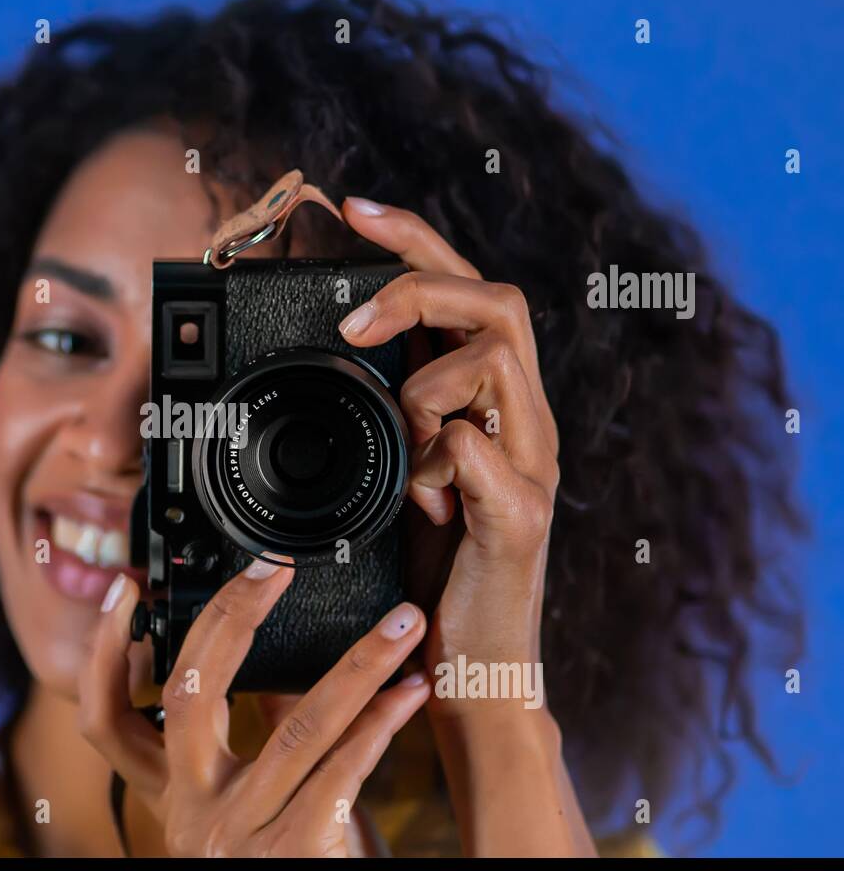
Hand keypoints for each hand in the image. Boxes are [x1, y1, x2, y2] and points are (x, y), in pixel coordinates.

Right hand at [80, 562, 430, 856]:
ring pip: (298, 727)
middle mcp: (191, 815)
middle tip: (272, 568)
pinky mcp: (295, 854)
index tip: (128, 588)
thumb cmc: (292, 865)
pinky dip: (383, 724)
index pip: (107, 719)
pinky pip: (343, 771)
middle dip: (230, 618)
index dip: (105, 652)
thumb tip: (269, 656)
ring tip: (402, 624)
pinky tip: (412, 691)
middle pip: (190, 696)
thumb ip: (255, 735)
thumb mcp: (254, 804)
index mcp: (170, 797)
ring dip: (360, 666)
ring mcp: (239, 837)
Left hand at [338, 198, 560, 708]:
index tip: (349, 207)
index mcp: (486, 399)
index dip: (413, 238)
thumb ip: (390, 409)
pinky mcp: (518, 520)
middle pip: (498, 301)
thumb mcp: (398, 469)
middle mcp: (519, 419)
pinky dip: (443, 456)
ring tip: (399, 440)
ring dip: (427, 384)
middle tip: (351, 323)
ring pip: (498, 359)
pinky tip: (421, 492)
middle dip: (419, 288)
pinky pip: (489, 454)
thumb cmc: (428, 567)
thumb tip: (341, 344)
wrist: (467, 664)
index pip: (464, 288)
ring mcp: (528, 465)